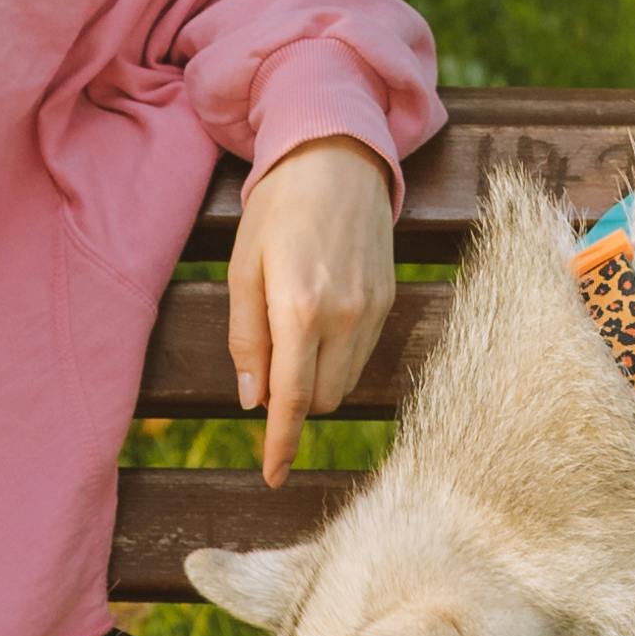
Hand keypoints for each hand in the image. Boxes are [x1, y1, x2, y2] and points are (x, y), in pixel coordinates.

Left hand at [227, 134, 400, 482]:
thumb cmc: (278, 209)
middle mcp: (343, 317)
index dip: (281, 444)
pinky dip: (338, 355)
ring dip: (317, 379)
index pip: (293, 399)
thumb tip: (252, 399)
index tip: (273, 477)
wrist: (337, 158)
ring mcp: (373, 310)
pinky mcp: (390, 300)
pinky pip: (362, 353)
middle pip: (322, 399)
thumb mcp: (244, 268)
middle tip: (268, 361)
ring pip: (346, 381)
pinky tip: (320, 318)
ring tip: (293, 330)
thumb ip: (246, 337)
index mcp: (299, 309)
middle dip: (294, 400)